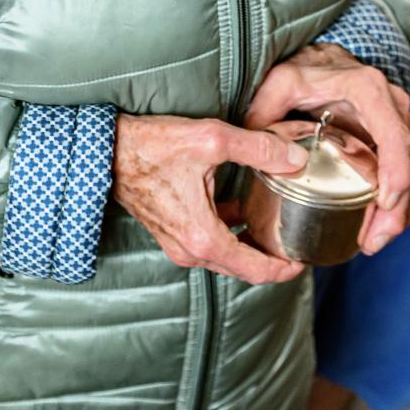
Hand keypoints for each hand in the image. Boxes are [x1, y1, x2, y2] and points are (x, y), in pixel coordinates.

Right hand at [112, 114, 308, 284]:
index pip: (256, 270)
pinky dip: (229, 234)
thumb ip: (258, 149)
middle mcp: (189, 249)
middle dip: (271, 258)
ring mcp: (176, 243)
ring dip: (249, 245)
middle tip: (294, 242)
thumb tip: (295, 159)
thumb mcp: (211, 140)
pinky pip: (208, 243)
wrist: (105, 150)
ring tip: (273, 226)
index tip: (304, 260)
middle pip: (242, 268)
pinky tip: (240, 211)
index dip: (285, 268)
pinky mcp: (169, 232)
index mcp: (203, 237)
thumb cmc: (151, 146)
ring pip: (224, 256)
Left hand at [242, 44, 409, 253]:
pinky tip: (375, 229)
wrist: (328, 60)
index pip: (393, 134)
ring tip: (371, 242)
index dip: (396, 169)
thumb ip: (265, 108)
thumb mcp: (281, 81)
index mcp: (369, 90)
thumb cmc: (306, 70)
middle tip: (372, 240)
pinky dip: (397, 206)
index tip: (385, 202)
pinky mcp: (396, 143)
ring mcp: (400, 125)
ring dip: (399, 213)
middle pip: (409, 162)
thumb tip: (253, 145)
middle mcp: (393, 107)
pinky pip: (407, 177)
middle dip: (397, 207)